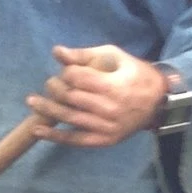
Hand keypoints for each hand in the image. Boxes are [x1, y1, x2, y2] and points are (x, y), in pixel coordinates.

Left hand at [26, 44, 165, 147]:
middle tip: (50, 83)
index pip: (76, 78)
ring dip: (47, 109)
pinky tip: (38, 130)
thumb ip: (84, 55)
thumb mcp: (114, 57)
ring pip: (69, 118)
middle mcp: (108, 108)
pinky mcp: (104, 140)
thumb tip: (56, 52)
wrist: (159, 102)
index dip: (66, 73)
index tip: (67, 71)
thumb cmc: (134, 74)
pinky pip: (76, 140)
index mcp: (112, 85)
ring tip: (32, 101)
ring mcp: (106, 127)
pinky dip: (55, 136)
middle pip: (70, 98)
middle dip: (54, 88)